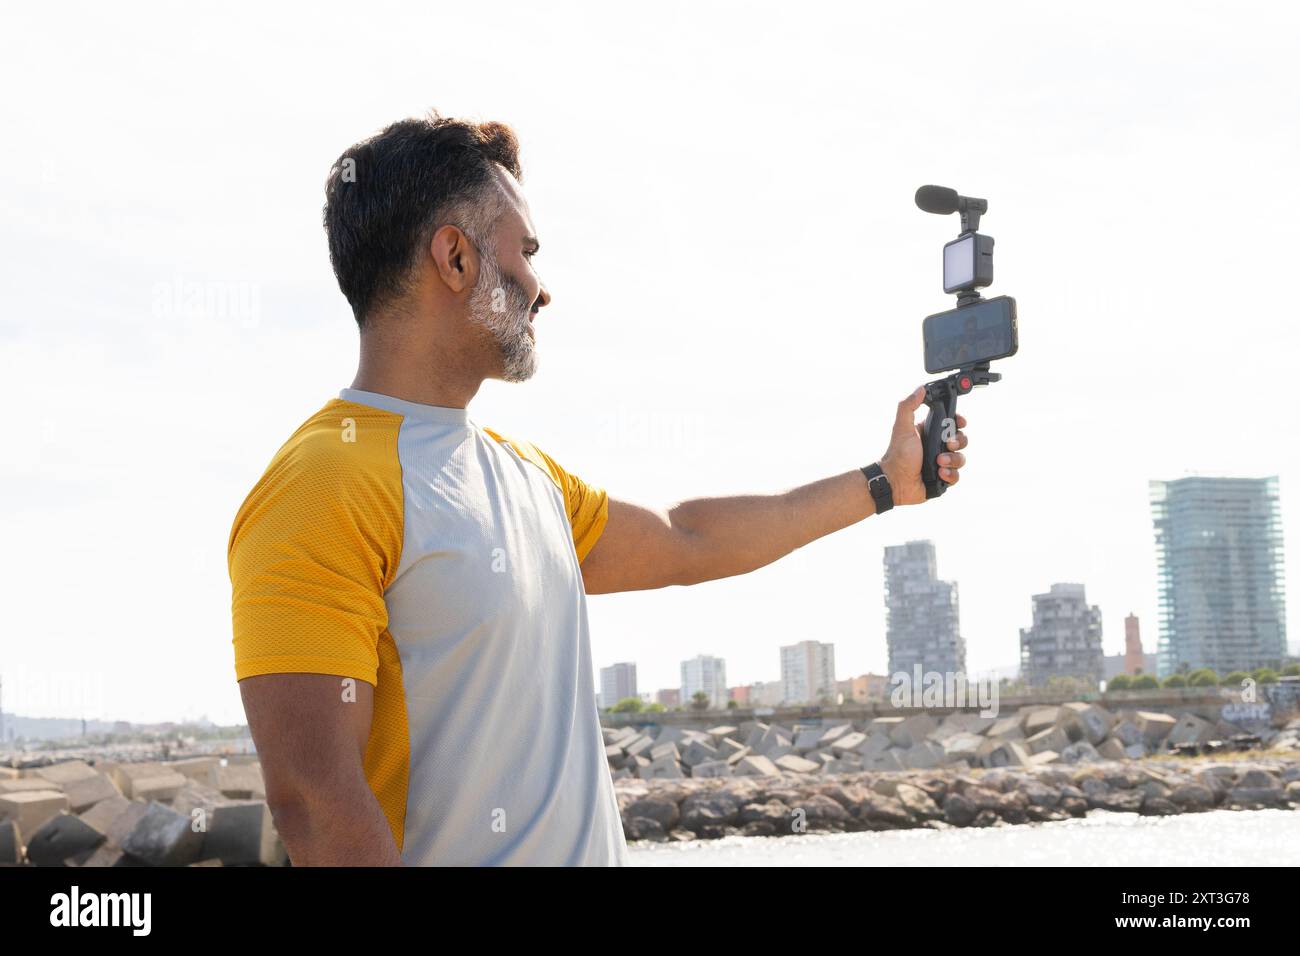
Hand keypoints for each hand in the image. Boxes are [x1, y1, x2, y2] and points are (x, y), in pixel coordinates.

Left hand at [878, 386, 968, 505]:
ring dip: (953, 460)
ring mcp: (942, 463)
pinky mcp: (943, 478)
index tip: (960, 422)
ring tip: (939, 462)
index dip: (959, 422)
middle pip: (961, 440)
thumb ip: (908, 406)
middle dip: (958, 442)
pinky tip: (940, 473)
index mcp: (930, 433)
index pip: (953, 424)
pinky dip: (950, 474)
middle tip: (948, 444)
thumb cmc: (897, 455)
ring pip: (961, 458)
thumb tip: (920, 389)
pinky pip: (956, 476)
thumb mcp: (902, 427)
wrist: (895, 482)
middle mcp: (938, 447)